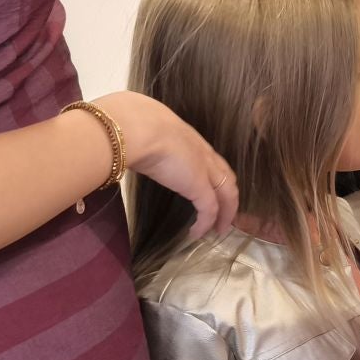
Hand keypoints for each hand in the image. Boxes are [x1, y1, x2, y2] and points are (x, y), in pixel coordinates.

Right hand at [94, 91, 237, 237]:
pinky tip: (197, 234)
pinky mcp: (199, 187)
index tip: (213, 190)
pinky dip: (206, 224)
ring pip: (227, 195)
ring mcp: (205, 170)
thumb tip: (129, 147)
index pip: (212, 161)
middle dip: (229, 197)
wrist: (137, 129)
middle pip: (227, 178)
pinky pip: (209, 210)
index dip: (216, 176)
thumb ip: (146, 141)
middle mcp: (204, 154)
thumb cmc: (134, 125)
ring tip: (219, 230)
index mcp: (191, 140)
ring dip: (225, 214)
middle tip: (225, 214)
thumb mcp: (145, 131)